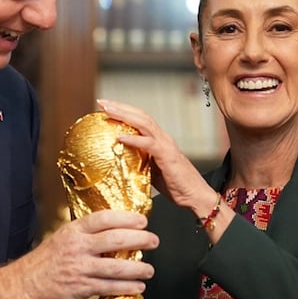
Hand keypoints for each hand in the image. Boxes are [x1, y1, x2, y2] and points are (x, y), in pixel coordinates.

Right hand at [0, 210, 157, 298]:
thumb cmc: (41, 264)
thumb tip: (111, 233)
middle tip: (153, 240)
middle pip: (115, 239)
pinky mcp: (81, 287)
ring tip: (149, 269)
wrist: (21, 285)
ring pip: (116, 266)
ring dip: (138, 268)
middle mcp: (77, 247)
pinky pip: (109, 287)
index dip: (126, 218)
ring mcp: (80, 268)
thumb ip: (84, 236)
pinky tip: (136, 287)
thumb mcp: (60, 240)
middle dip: (140, 239)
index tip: (142, 220)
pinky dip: (126, 287)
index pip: (103, 218)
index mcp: (73, 231)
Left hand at [97, 99, 216, 214]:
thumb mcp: (151, 170)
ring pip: (143, 123)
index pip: (139, 119)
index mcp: (159, 139)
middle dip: (120, 107)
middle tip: (102, 102)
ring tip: (108, 111)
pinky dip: (133, 139)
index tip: (104, 107)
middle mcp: (163, 137)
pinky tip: (119, 137)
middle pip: (140, 115)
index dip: (123, 110)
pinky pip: (148, 144)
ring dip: (124, 116)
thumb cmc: (175, 186)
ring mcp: (166, 145)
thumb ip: (139, 161)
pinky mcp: (167, 156)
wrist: (196, 196)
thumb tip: (118, 161)